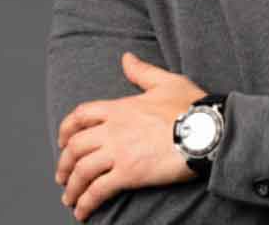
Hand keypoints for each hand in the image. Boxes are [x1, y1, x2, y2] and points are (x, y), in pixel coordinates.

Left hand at [55, 52, 206, 220]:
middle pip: (75, 147)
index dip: (65, 130)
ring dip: (72, 188)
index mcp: (119, 107)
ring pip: (82, 171)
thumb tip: (126, 57)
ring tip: (70, 200)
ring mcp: (119, 152)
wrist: (206, 131)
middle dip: (64, 164)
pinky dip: (86, 203)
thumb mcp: (166, 82)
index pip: (80, 116)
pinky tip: (83, 212)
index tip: (62, 142)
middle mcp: (113, 129)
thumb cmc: (191, 107)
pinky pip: (98, 190)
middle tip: (62, 177)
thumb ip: (142, 71)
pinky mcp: (129, 173)